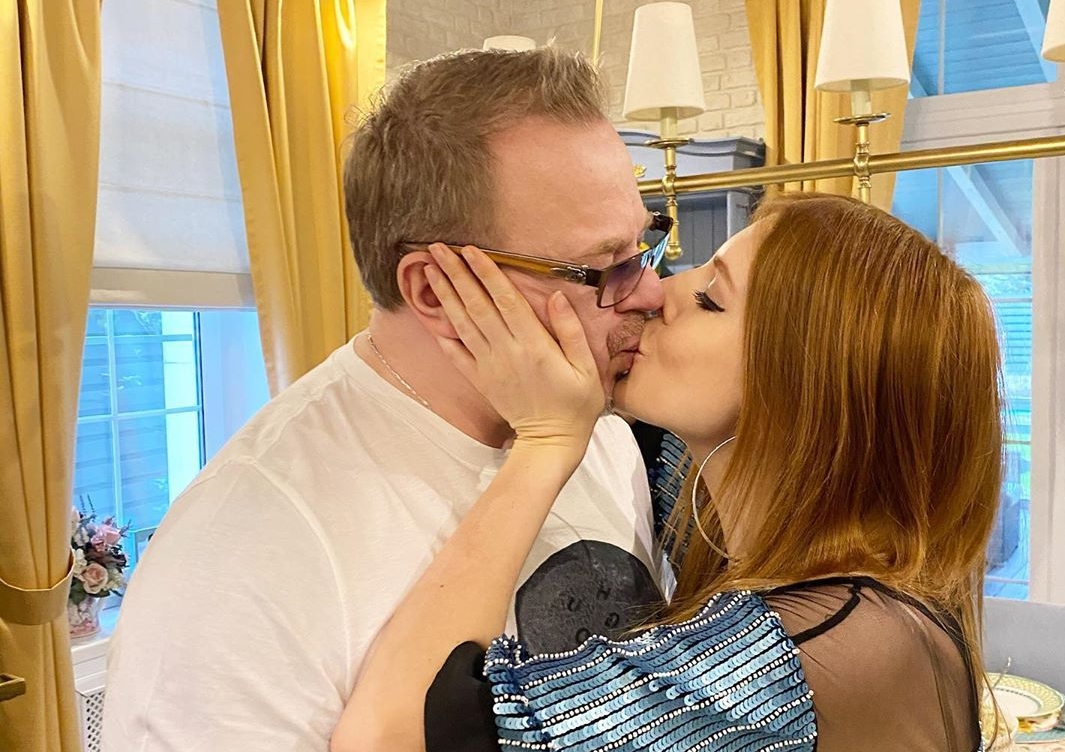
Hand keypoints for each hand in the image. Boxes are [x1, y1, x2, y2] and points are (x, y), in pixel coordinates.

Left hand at [424, 243, 604, 452]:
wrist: (551, 442)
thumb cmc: (576, 403)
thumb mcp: (587, 367)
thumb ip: (570, 330)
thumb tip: (556, 296)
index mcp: (534, 344)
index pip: (506, 299)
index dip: (487, 272)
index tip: (471, 250)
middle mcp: (506, 351)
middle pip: (477, 305)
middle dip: (457, 274)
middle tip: (438, 249)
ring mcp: (489, 366)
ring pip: (462, 324)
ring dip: (445, 295)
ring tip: (429, 270)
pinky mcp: (480, 379)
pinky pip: (456, 354)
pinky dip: (442, 333)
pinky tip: (431, 313)